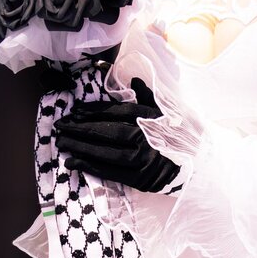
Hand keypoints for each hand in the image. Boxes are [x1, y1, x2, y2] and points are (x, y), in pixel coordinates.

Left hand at [52, 78, 183, 193]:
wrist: (197, 164)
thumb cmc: (178, 136)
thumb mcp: (167, 112)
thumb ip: (149, 96)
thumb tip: (134, 79)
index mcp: (151, 118)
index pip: (117, 112)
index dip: (93, 111)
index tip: (75, 111)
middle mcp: (146, 137)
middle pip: (108, 131)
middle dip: (80, 128)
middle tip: (60, 126)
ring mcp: (143, 159)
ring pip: (106, 152)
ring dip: (81, 147)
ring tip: (61, 143)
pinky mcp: (140, 178)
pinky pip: (110, 171)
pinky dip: (90, 166)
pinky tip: (72, 162)